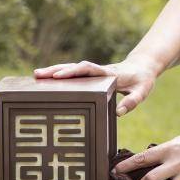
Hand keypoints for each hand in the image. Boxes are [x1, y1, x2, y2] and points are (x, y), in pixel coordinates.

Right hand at [32, 57, 157, 116]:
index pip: (89, 70)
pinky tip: (48, 79)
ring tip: (36, 75)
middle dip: (56, 70)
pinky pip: (75, 73)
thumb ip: (132, 101)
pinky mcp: (92, 74)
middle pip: (75, 67)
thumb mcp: (142, 91)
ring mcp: (94, 72)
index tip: (58, 76)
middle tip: (38, 74)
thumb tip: (118, 112)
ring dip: (55, 70)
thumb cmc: (142, 80)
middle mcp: (99, 70)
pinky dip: (61, 74)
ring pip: (72, 68)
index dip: (73, 72)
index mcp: (109, 74)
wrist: (143, 66)